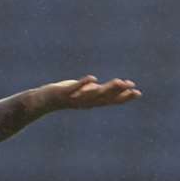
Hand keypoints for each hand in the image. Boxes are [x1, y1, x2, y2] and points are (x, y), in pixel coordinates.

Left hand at [26, 76, 141, 111]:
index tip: (138, 93)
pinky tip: (93, 78)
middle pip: (105, 98)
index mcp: (91, 102)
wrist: (42, 102)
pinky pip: (75, 88)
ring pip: (93, 94)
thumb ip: (96, 91)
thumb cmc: (64, 95)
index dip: (124, 97)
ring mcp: (75, 98)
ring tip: (118, 81)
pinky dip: (84, 84)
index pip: (111, 100)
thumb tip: (110, 86)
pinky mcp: (63, 92)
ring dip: (107, 88)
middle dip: (118, 92)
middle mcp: (85, 102)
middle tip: (131, 86)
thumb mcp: (83, 93)